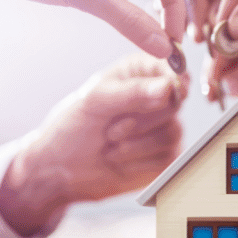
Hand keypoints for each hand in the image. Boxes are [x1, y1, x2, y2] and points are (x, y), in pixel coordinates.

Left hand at [0, 55, 187, 236]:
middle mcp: (155, 97)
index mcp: (139, 72)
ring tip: (111, 144)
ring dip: (136, 144)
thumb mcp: (97, 101)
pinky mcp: (164, 154)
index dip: (174, 81)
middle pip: (175, 104)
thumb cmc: (73, 127)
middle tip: (112, 129)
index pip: (171, 68)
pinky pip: (167, 156)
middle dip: (141, 121)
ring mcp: (163, 126)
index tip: (168, 92)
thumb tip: (167, 87)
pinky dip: (139, 162)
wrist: (63, 169)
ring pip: (172, 132)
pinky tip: (119, 158)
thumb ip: (133, 92)